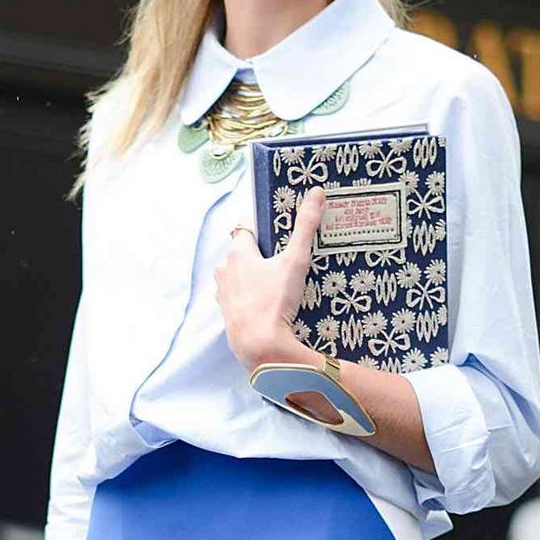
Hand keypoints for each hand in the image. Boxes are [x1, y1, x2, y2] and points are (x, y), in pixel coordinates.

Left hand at [214, 186, 327, 372]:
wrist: (260, 346)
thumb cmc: (275, 301)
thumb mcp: (295, 261)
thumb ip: (306, 226)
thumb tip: (316, 193)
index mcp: (238, 252)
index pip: (244, 227)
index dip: (259, 225)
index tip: (274, 229)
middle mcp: (225, 270)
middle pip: (241, 253)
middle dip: (258, 254)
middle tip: (281, 259)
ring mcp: (223, 294)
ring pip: (237, 277)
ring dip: (252, 277)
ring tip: (276, 284)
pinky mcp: (227, 315)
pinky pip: (239, 299)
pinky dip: (250, 299)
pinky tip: (267, 305)